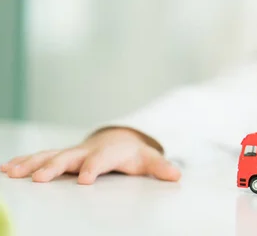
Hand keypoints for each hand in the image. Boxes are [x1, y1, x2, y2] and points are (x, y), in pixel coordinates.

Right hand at [0, 128, 180, 184]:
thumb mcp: (148, 159)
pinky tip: (6, 169)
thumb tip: (177, 175)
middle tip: (38, 178)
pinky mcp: (61, 157)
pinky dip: (23, 162)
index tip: (85, 179)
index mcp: (109, 152)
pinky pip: (39, 158)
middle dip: (54, 166)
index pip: (102, 159)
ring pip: (49, 156)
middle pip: (69, 157)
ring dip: (31, 164)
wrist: (118, 139)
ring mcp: (72, 153)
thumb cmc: (133, 154)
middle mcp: (87, 151)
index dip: (94, 168)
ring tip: (12, 173)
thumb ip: (160, 167)